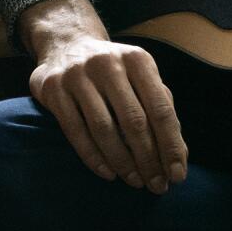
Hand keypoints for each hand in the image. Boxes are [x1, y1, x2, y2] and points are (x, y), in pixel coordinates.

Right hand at [19, 0, 186, 193]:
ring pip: (104, 129)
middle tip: (157, 185)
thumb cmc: (114, 71)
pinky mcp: (53, 88)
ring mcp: (77, 74)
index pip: (160, 109)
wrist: (66, 45)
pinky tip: (108, 173)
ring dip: (122, 162)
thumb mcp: (140, 78)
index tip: (177, 175)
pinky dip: (94, 157)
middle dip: (148, 159)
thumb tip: (179, 155)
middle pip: (134, 121)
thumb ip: (161, 110)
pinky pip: (75, 131)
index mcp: (137, 59)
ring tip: (135, 181)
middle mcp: (108, 63)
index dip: (171, 145)